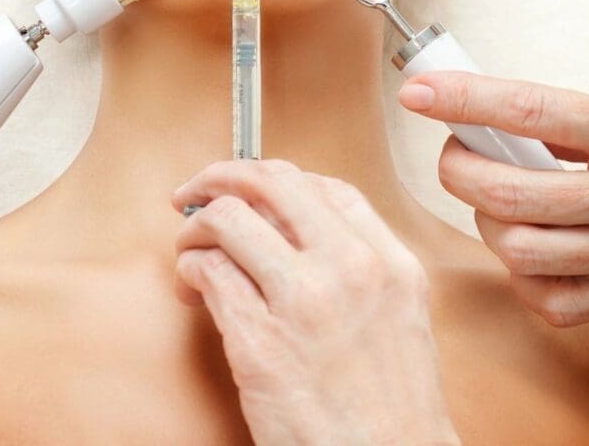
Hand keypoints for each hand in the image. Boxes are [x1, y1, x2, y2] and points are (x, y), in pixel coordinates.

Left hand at [172, 158, 459, 445]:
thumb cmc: (391, 411)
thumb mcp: (399, 317)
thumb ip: (359, 264)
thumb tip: (291, 227)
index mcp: (389, 262)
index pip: (324, 186)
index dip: (274, 179)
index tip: (251, 188)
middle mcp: (350, 270)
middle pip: (271, 183)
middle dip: (222, 177)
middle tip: (198, 191)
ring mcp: (304, 302)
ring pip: (229, 218)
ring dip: (196, 226)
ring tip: (190, 247)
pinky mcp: (260, 343)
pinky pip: (208, 273)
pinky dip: (189, 269)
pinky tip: (192, 285)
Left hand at [398, 72, 588, 326]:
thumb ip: (574, 121)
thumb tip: (495, 116)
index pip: (530, 112)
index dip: (464, 100)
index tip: (419, 90)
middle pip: (506, 192)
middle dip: (458, 167)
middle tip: (457, 149)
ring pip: (518, 250)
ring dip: (486, 219)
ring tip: (495, 195)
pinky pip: (550, 298)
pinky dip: (521, 272)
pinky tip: (530, 243)